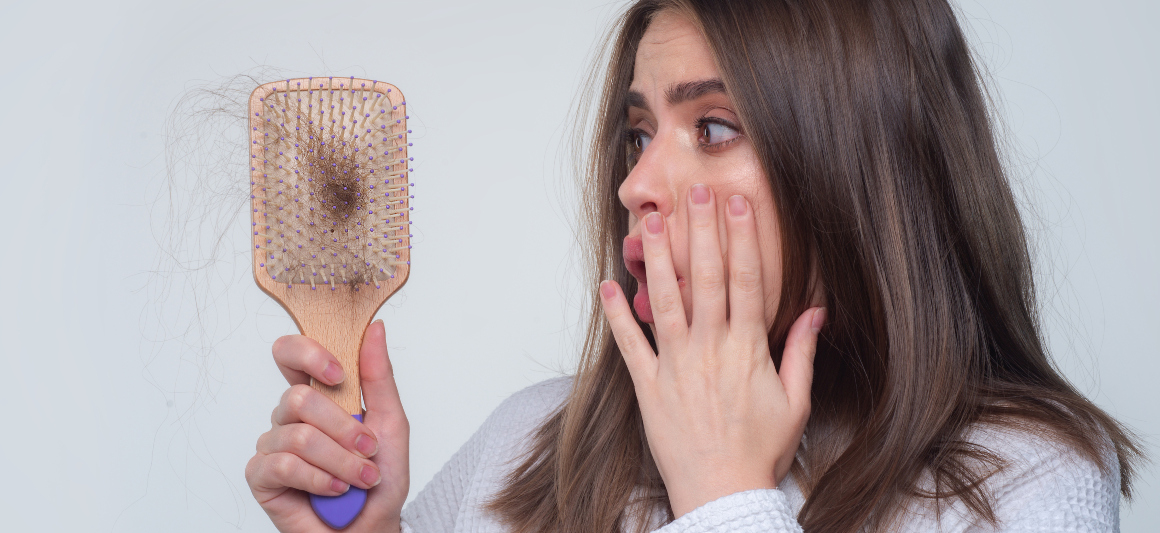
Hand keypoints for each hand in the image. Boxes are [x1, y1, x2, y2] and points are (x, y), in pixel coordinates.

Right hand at [245, 320, 409, 531]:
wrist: (371, 527)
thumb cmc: (379, 479)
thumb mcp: (391, 422)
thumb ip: (379, 376)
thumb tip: (375, 330)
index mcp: (318, 396)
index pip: (291, 354)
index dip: (306, 353)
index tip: (338, 373)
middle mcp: (290, 417)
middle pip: (298, 397)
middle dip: (344, 429)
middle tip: (368, 450)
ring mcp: (273, 445)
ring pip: (298, 436)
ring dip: (340, 461)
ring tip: (359, 478)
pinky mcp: (261, 476)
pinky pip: (283, 464)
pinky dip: (320, 479)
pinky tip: (335, 490)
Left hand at [599, 185, 823, 517]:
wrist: (723, 492)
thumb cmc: (760, 451)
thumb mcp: (796, 402)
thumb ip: (802, 353)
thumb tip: (816, 313)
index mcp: (748, 348)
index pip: (746, 280)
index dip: (742, 239)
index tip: (738, 204)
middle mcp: (710, 347)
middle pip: (705, 277)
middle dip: (700, 230)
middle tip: (695, 192)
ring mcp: (676, 364)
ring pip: (664, 300)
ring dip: (657, 258)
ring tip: (649, 222)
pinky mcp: (649, 385)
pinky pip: (630, 343)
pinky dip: (616, 314)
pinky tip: (607, 285)